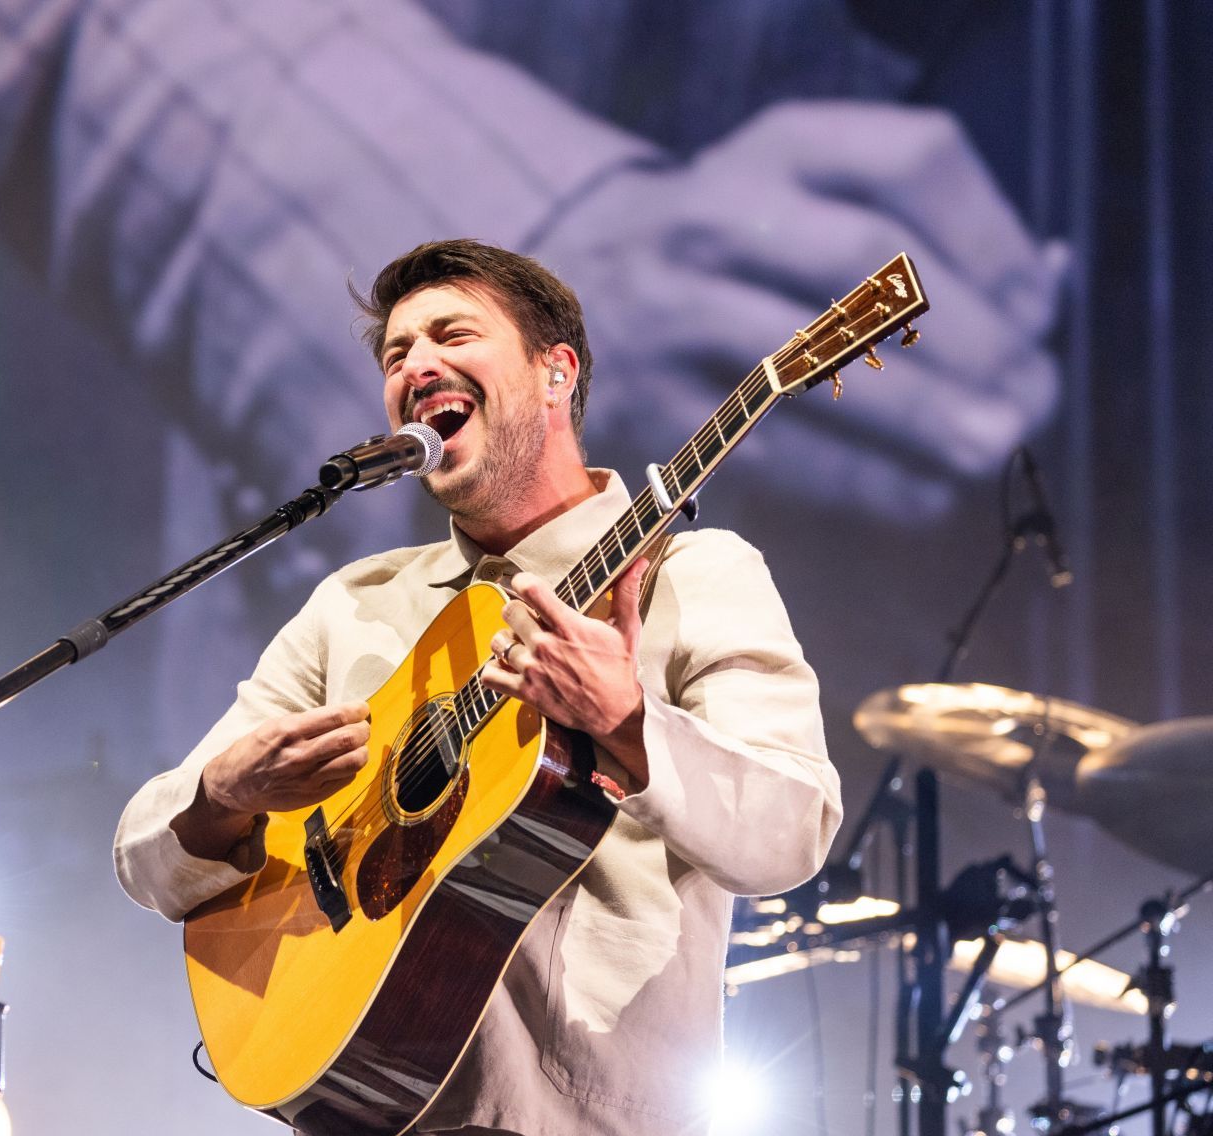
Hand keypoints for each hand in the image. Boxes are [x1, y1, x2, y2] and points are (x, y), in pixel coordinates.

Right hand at [173, 703, 371, 859]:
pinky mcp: (314, 796)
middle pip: (349, 739)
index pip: (335, 717)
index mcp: (289, 731)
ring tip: (357, 746)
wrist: (236, 786)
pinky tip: (342, 763)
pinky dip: (350, 768)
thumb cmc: (256, 751)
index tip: (361, 708)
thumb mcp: (274, 726)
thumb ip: (306, 722)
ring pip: (354, 761)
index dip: (356, 711)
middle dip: (363, 729)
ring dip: (362, 750)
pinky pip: (346, 779)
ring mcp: (309, 778)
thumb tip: (339, 716)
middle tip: (362, 727)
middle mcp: (301, 754)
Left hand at [482, 566, 649, 782]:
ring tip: (520, 644)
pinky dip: (494, 670)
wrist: (614, 712)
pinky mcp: (525, 692)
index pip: (531, 590)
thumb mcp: (627, 628)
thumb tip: (639, 562)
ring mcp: (533, 670)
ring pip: (498, 641)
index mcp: (569, 626)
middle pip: (509, 611)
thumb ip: (627, 592)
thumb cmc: (619, 668)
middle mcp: (546, 646)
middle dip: (517, 612)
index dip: (522, 582)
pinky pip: (490, 675)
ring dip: (506, 640)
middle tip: (527, 619)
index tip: (525, 585)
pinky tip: (508, 666)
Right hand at [559, 101, 1064, 519]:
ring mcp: (674, 302)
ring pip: (810, 358)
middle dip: (967, 337)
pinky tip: (923, 494)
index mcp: (782, 148)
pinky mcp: (652, 392)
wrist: (586, 270)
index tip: (1035, 315)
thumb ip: (925, 234)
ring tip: (988, 447)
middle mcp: (720, 212)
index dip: (989, 242)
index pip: (909, 165)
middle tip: (1029, 399)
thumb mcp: (818, 196)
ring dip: (916, 411)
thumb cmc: (749, 246)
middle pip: (864, 262)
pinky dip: (857, 476)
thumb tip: (1042, 295)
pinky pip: (768, 444)